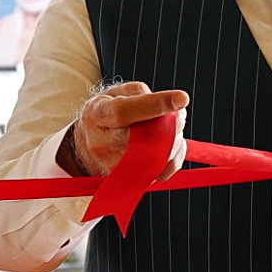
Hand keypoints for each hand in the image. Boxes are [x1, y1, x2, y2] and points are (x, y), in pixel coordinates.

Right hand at [68, 81, 189, 178]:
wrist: (89, 143)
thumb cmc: (108, 112)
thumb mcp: (117, 92)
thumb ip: (140, 93)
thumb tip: (166, 105)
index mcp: (98, 114)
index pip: (124, 111)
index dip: (155, 105)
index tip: (182, 99)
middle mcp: (102, 143)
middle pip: (145, 138)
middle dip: (172, 125)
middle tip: (179, 115)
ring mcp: (114, 165)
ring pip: (157, 157)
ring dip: (175, 141)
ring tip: (173, 128)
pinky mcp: (129, 179)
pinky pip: (162, 172)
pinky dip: (175, 157)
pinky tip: (171, 145)